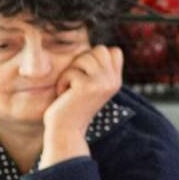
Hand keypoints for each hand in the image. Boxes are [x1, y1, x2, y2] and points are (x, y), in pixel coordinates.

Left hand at [39, 46, 123, 167]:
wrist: (66, 131)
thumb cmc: (73, 106)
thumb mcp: (92, 86)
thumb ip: (99, 68)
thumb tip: (98, 47)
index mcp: (116, 81)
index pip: (114, 51)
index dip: (97, 57)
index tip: (87, 75)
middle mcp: (113, 81)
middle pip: (99, 50)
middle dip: (82, 62)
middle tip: (77, 80)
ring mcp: (102, 84)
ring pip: (84, 57)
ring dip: (71, 71)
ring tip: (70, 88)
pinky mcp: (87, 87)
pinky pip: (71, 71)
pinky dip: (62, 82)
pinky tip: (64, 95)